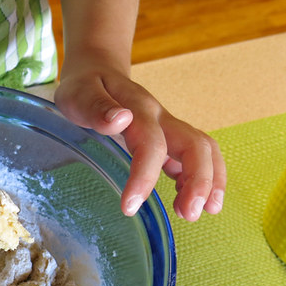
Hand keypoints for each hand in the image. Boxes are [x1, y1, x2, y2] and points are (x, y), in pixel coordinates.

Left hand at [55, 64, 225, 221]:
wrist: (96, 71)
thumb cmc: (85, 86)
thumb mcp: (78, 93)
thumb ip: (96, 107)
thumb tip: (120, 119)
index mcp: (138, 109)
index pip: (151, 143)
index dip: (145, 176)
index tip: (129, 207)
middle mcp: (161, 118)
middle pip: (195, 145)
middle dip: (199, 180)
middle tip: (189, 215)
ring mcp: (168, 129)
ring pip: (202, 151)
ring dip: (207, 183)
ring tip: (192, 214)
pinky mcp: (168, 140)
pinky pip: (194, 158)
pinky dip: (198, 181)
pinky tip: (187, 203)